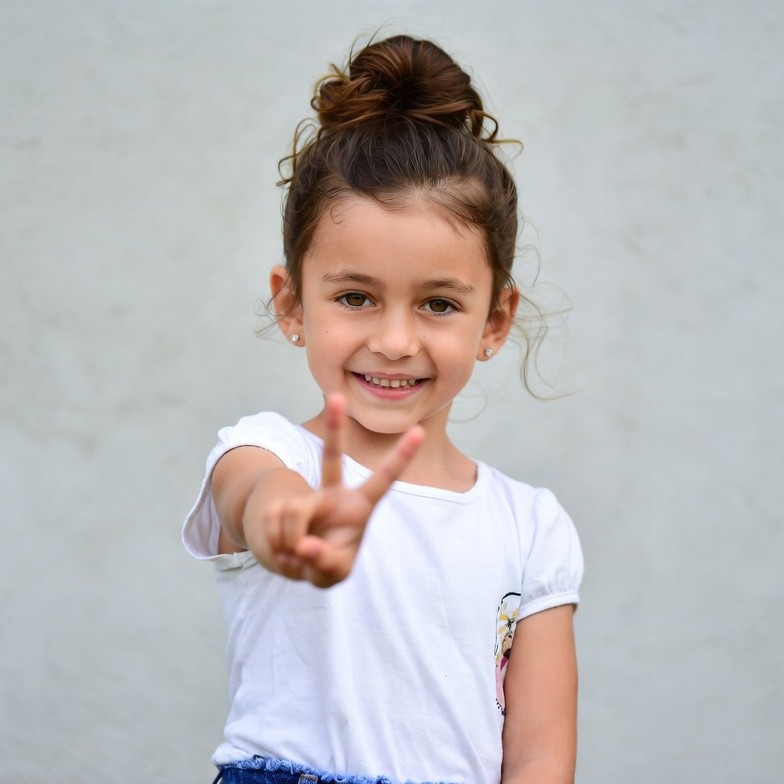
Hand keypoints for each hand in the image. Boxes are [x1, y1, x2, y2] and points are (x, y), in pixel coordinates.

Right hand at [261, 394, 423, 586]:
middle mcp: (334, 495)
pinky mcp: (280, 503)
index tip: (420, 430)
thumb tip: (303, 546)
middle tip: (335, 396)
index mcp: (359, 508)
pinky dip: (276, 547)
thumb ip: (326, 563)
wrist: (290, 560)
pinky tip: (283, 552)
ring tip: (296, 555)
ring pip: (296, 513)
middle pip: (331, 458)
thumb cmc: (324, 562)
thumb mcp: (333, 574)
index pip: (383, 481)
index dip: (401, 457)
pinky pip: (275, 523)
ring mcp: (306, 498)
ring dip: (291, 544)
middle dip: (333, 427)